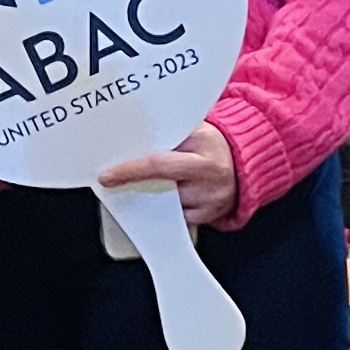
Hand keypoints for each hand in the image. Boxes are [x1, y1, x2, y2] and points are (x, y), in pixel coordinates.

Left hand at [99, 120, 237, 228]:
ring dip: (147, 198)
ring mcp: (209, 203)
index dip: (130, 171)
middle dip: (136, 185)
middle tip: (116, 180)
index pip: (159, 164)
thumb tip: (131, 140)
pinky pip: (175, 219)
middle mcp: (208, 181)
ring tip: (140, 185)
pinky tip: (158, 199)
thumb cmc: (212, 145)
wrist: (242, 165)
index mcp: (203, 154)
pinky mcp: (207, 218)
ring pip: (164, 206)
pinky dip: (162, 210)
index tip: (107, 176)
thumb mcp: (195, 130)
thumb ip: (167, 134)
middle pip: (159, 189)